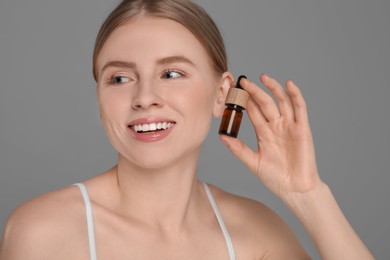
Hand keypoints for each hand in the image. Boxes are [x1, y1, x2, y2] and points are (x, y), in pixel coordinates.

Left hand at [220, 74, 321, 197]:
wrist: (294, 189)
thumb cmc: (275, 177)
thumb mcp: (252, 162)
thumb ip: (238, 149)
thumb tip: (222, 136)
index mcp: (264, 133)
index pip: (253, 112)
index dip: (244, 101)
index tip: (233, 91)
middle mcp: (276, 126)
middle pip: (265, 103)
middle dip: (254, 92)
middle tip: (243, 81)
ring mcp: (290, 126)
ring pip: (281, 101)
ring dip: (273, 88)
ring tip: (262, 77)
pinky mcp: (302, 128)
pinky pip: (300, 108)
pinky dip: (295, 95)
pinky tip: (288, 84)